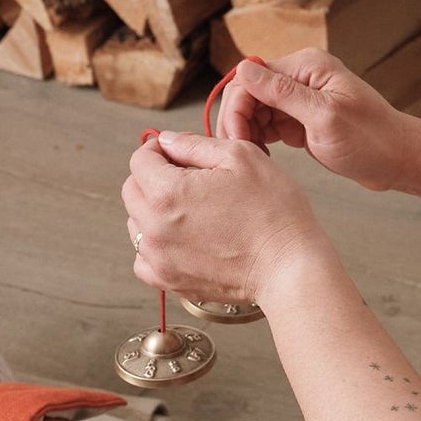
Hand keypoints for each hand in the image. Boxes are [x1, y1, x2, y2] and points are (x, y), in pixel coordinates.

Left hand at [122, 132, 327, 310]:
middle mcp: (153, 228)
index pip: (140, 160)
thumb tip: (168, 140)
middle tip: (184, 176)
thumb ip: (195, 144)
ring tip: (190, 208)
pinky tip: (180, 237)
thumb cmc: (273, 212)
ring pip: (135, 223)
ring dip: (153, 209)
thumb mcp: (241, 157)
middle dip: (152, 176)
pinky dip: (155, 244)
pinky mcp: (167, 280)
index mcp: (167, 193)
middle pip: (132, 190)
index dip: (157, 149)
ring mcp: (157, 257)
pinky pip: (143, 257)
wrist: (288, 267)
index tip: (173, 151)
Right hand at [216, 49, 420, 193]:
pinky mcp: (296, 118)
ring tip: (252, 156)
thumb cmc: (371, 139)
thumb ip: (282, 92)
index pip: (250, 77)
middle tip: (240, 151)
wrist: (395, 160)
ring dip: (244, 132)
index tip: (236, 140)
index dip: (236, 108)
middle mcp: (299, 77)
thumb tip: (243, 68)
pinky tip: (261, 155)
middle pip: (246, 93)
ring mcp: (297, 98)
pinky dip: (256, 139)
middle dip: (236, 121)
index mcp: (306, 66)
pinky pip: (263, 124)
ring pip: (251, 110)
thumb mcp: (323, 116)